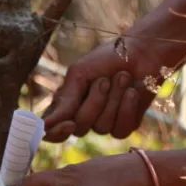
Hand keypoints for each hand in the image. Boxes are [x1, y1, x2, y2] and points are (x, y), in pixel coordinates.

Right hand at [42, 37, 163, 141]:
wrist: (141, 52)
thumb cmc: (107, 58)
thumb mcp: (80, 73)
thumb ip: (65, 100)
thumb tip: (44, 126)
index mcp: (67, 104)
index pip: (52, 131)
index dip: (57, 132)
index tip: (68, 123)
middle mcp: (83, 117)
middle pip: (79, 128)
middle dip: (94, 102)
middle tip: (104, 80)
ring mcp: (104, 123)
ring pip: (101, 128)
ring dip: (113, 99)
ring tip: (121, 77)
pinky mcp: (125, 125)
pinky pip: (120, 130)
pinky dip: (127, 108)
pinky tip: (132, 92)